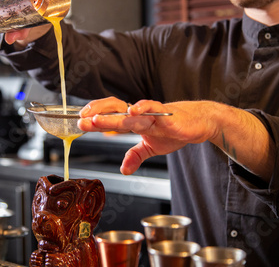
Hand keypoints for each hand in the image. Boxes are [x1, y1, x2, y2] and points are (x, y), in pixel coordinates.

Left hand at [78, 97, 217, 174]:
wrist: (198, 123)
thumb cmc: (174, 130)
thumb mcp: (151, 147)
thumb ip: (135, 156)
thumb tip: (124, 170)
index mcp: (134, 121)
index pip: (110, 118)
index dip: (95, 120)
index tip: (80, 124)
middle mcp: (139, 115)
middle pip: (114, 112)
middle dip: (96, 116)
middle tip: (80, 120)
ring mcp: (151, 113)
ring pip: (128, 113)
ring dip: (111, 116)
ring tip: (95, 119)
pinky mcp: (166, 114)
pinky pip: (153, 108)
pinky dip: (142, 108)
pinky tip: (131, 110)